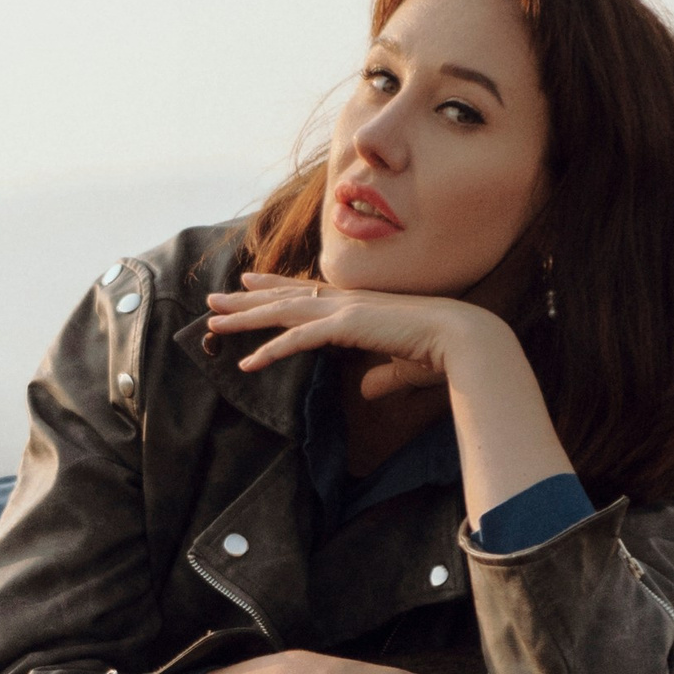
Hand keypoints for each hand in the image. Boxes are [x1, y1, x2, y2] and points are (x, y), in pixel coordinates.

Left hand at [206, 270, 490, 404]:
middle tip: (213, 300)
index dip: (275, 286)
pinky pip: (298, 340)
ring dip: (245, 319)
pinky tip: (246, 364)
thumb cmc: (437, 352)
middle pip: (284, 298)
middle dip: (246, 299)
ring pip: (281, 313)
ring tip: (213, 323)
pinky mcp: (345, 327)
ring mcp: (343, 311)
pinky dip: (270, 352)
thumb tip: (367, 393)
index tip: (248, 280)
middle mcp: (345, 301)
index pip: (306, 292)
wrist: (461, 337)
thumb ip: (381, 379)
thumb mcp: (401, 368)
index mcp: (356, 304)